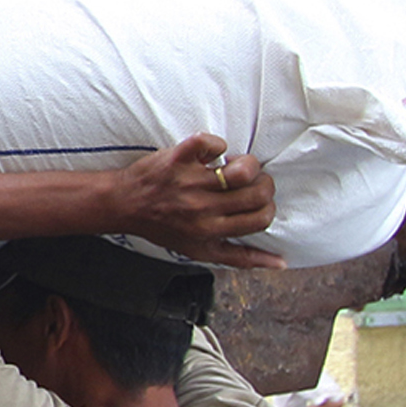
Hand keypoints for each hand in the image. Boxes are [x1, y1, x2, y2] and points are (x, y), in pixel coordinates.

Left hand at [113, 133, 282, 268]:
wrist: (124, 205)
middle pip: (258, 192)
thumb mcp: (202, 250)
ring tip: (233, 167)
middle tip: (250, 182)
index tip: (256, 202)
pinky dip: (216, 145)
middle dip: (264, 184)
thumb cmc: (165, 228)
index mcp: (211, 230)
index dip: (267, 207)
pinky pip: (209, 143)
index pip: (261, 218)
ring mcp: (190, 181)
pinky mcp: (177, 158)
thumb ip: (241, 257)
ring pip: (242, 169)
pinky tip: (211, 154)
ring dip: (246, 164)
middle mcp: (202, 207)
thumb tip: (281, 263)